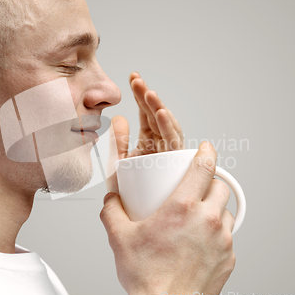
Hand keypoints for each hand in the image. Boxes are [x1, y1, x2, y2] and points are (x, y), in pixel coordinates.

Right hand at [101, 142, 235, 294]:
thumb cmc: (147, 277)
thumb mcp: (120, 239)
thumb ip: (112, 212)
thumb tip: (111, 199)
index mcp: (182, 208)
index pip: (203, 168)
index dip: (207, 152)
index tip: (206, 147)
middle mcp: (206, 220)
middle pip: (220, 187)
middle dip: (211, 182)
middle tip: (197, 188)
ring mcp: (221, 240)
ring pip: (225, 211)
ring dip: (214, 208)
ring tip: (197, 218)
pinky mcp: (228, 258)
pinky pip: (227, 236)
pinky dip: (216, 233)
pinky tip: (200, 242)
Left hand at [107, 72, 184, 191]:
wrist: (138, 216)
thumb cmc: (133, 192)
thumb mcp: (121, 163)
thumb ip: (119, 141)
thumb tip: (118, 118)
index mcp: (151, 142)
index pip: (147, 114)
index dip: (141, 96)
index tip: (133, 78)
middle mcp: (163, 145)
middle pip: (157, 116)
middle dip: (148, 97)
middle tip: (137, 81)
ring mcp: (171, 153)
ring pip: (167, 125)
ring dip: (158, 107)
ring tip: (148, 93)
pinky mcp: (176, 162)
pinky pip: (173, 142)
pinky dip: (168, 127)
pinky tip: (161, 113)